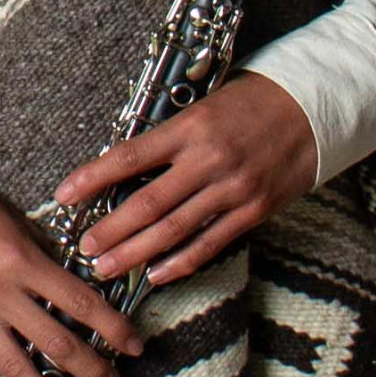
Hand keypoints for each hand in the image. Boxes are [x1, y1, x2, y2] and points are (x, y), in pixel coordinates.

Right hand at [0, 151, 141, 376]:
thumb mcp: (18, 224)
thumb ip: (45, 259)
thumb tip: (73, 287)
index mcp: (23, 264)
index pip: (81, 304)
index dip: (114, 328)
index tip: (134, 346)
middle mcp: (1, 295)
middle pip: (57, 344)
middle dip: (92, 369)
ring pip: (17, 369)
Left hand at [63, 72, 317, 287]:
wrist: (311, 107)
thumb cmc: (250, 102)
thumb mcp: (203, 106)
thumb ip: (169, 137)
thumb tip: (124, 167)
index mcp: (189, 127)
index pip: (129, 156)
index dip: (92, 178)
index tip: (64, 195)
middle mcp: (208, 159)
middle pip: (147, 203)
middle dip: (110, 230)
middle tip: (84, 248)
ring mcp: (233, 188)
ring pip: (174, 229)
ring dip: (136, 252)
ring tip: (107, 267)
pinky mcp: (254, 210)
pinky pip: (210, 242)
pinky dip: (181, 262)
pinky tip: (156, 274)